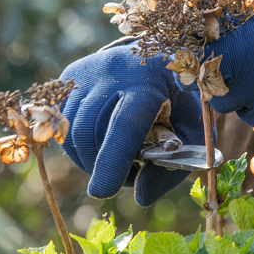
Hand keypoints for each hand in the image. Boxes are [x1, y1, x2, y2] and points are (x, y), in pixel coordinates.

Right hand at [59, 45, 202, 205]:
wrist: (160, 58)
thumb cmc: (179, 102)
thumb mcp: (191, 134)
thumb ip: (170, 169)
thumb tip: (139, 196)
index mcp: (150, 82)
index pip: (125, 124)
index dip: (112, 159)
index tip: (102, 192)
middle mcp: (112, 71)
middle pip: (90, 132)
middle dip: (102, 166)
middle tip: (129, 174)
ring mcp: (85, 72)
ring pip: (71, 132)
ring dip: (90, 159)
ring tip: (117, 158)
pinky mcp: (69, 79)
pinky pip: (61, 125)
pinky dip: (78, 146)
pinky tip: (101, 142)